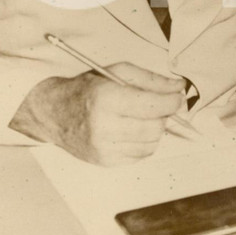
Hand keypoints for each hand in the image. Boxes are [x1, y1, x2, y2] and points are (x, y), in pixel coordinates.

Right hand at [10, 64, 184, 165]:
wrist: (56, 113)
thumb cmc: (88, 89)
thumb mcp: (118, 72)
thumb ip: (152, 80)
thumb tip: (179, 88)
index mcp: (106, 99)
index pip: (152, 106)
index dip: (172, 101)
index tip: (178, 97)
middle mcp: (103, 126)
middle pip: (155, 127)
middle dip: (163, 115)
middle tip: (157, 106)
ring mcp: (103, 148)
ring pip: (152, 143)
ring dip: (154, 130)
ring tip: (140, 117)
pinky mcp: (105, 162)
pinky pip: (141, 155)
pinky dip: (143, 142)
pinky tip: (130, 130)